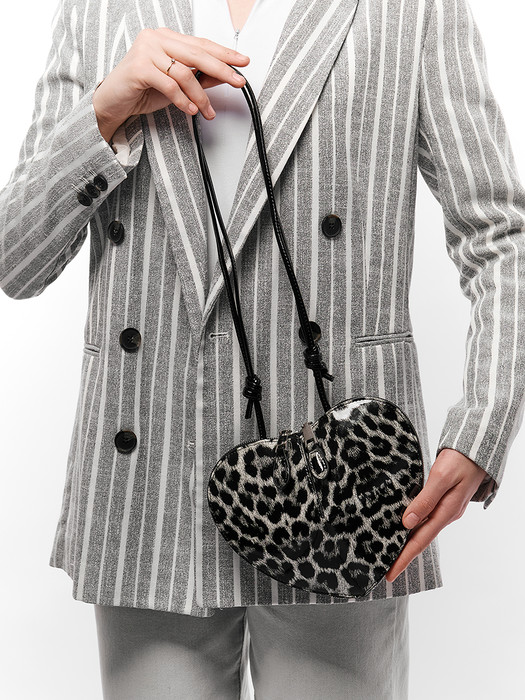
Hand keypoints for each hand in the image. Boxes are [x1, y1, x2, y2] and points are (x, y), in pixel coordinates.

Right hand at [92, 28, 249, 141]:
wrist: (112, 102)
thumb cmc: (142, 90)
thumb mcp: (177, 85)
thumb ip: (199, 77)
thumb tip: (224, 76)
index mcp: (166, 37)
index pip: (201, 44)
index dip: (224, 54)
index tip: (242, 62)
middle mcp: (155, 38)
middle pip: (197, 54)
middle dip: (221, 70)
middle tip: (238, 82)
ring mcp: (146, 51)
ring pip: (184, 72)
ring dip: (200, 96)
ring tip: (207, 111)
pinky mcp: (139, 68)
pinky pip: (170, 85)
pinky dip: (183, 100)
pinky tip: (191, 110)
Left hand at [385, 448, 488, 582]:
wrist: (476, 450)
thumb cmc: (459, 461)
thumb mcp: (440, 478)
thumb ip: (425, 500)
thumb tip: (407, 523)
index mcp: (446, 512)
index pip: (420, 540)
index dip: (404, 557)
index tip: (390, 573)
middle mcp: (446, 515)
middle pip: (421, 539)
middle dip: (404, 555)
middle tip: (387, 570)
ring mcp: (447, 509)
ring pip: (424, 530)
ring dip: (409, 542)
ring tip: (392, 553)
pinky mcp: (445, 501)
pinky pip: (427, 519)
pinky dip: (415, 527)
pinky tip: (405, 528)